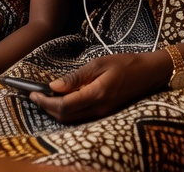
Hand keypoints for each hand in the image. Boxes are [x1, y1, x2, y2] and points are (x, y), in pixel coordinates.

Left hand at [30, 51, 166, 122]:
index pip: (64, 105)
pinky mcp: (105, 113)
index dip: (46, 101)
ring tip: (46, 97)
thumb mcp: (99, 63)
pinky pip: (81, 116)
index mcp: (97, 94)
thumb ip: (76, 77)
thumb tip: (54, 86)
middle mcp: (99, 109)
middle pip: (65, 117)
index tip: (33, 93)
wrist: (150, 73)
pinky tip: (63, 98)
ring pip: (72, 119)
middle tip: (35, 95)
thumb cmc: (126, 63)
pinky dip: (68, 111)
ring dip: (56, 111)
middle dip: (47, 108)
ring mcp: (103, 113)